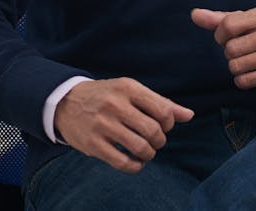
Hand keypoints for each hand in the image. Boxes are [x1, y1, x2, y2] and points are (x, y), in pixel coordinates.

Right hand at [53, 78, 192, 172]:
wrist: (65, 102)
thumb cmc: (107, 96)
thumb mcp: (131, 92)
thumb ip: (160, 103)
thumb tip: (190, 116)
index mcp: (128, 88)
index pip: (163, 110)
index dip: (169, 123)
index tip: (163, 126)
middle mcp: (115, 105)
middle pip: (153, 130)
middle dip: (160, 140)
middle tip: (155, 141)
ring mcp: (102, 125)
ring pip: (140, 147)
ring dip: (149, 154)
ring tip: (146, 152)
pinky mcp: (92, 144)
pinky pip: (122, 162)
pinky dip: (135, 166)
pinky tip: (135, 162)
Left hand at [191, 7, 255, 90]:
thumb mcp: (248, 20)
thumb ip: (220, 19)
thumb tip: (194, 14)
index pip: (228, 25)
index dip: (221, 35)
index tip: (227, 37)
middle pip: (230, 49)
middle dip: (230, 52)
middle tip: (241, 50)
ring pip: (235, 66)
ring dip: (236, 66)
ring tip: (247, 61)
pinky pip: (243, 81)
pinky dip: (242, 79)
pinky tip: (252, 72)